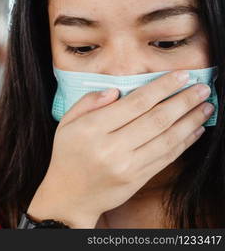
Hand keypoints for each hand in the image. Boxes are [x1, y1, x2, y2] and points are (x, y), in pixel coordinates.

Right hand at [27, 70, 212, 227]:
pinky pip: (166, 158)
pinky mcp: (138, 179)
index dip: (162, 87)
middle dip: (184, 100)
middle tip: (201, 88)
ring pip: (167, 139)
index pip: (136, 103)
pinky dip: (184, 142)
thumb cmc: (68, 155)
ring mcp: (127, 166)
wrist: (70, 195)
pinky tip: (195, 130)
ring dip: (190, 120)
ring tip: (205, 106)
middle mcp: (112, 147)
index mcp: (93, 129)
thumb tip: (116, 90)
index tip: (181, 76)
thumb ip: (88, 102)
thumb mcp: (66, 123)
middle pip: (157, 119)